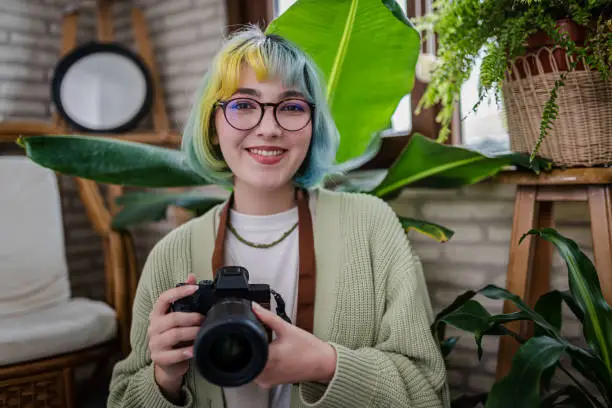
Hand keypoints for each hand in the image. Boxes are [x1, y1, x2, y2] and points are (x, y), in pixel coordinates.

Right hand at [148, 273, 202, 399]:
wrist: (168, 364)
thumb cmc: (174, 337)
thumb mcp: (177, 317)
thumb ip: (183, 297)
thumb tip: (191, 276)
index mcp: (157, 314)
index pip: (163, 298)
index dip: (179, 291)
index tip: (194, 288)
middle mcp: (154, 327)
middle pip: (172, 318)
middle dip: (191, 317)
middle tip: (204, 319)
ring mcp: (155, 343)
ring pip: (174, 335)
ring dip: (191, 332)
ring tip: (202, 332)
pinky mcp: (159, 358)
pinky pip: (173, 354)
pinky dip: (185, 352)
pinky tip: (194, 349)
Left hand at [251, 303, 336, 388]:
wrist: (322, 363)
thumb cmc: (308, 348)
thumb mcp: (287, 328)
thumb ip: (268, 317)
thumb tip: (254, 307)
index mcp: (270, 358)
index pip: (245, 348)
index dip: (244, 339)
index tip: (249, 333)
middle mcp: (266, 372)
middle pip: (244, 358)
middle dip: (248, 347)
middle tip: (262, 340)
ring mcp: (267, 380)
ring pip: (248, 367)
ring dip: (252, 356)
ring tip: (267, 348)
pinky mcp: (269, 384)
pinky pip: (255, 374)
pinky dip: (257, 365)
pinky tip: (268, 357)